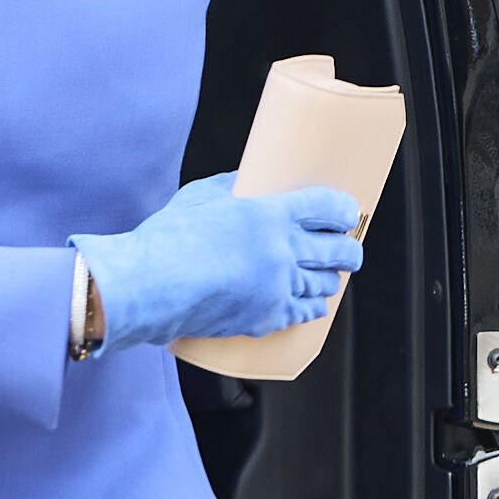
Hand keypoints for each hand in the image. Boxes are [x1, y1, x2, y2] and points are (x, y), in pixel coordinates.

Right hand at [75, 175, 367, 354]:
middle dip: (349, 250)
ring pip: (324, 284)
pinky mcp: (266, 318)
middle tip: (349, 249)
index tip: (349, 213)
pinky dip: (312, 308)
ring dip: (330, 279)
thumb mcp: (200, 197)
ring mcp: (277, 287)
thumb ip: (231, 186)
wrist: (149, 287)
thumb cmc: (168, 239)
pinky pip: (303, 313)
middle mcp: (282, 251)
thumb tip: (247, 180)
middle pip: (338, 250)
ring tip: (329, 276)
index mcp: (270, 214)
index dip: (345, 210)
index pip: (327, 206)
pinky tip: (313, 305)